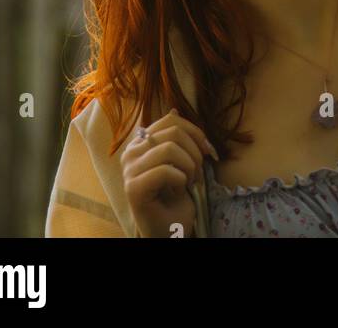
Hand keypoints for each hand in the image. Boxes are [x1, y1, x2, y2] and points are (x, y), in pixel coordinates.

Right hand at [122, 108, 216, 238]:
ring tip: (189, 182)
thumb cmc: (174, 196)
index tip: (208, 150)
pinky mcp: (133, 188)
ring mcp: (129, 170)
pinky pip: (166, 171)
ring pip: (170, 149)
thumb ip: (174, 137)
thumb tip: (174, 108)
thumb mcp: (179, 160)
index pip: (171, 119)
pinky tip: (178, 191)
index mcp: (141, 142)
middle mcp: (130, 152)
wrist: (169, 228)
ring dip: (189, 167)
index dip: (195, 131)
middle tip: (198, 173)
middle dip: (195, 152)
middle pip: (173, 132)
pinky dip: (181, 180)